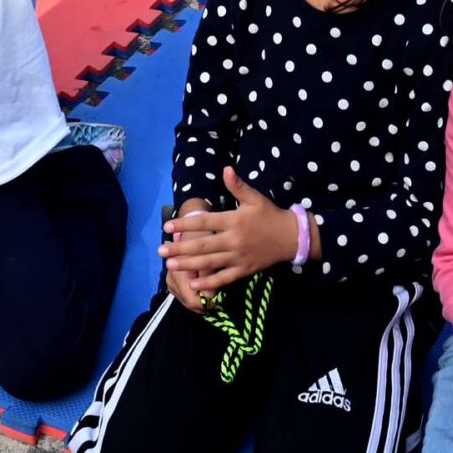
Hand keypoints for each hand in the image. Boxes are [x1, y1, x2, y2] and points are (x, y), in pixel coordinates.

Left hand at [158, 168, 299, 294]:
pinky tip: (194, 283)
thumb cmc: (269, 215)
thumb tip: (225, 169)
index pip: (205, 222)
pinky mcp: (244, 270)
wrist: (291, 237)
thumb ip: (238, 186)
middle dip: (180, 248)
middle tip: (161, 250)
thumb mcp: (255, 198)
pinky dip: (209, 282)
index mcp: (233, 220)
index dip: (185, 224)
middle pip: (203, 244)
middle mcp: (233, 240)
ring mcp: (238, 257)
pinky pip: (224, 278)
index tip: (168, 226)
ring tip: (170, 265)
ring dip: (189, 264)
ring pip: (209, 262)